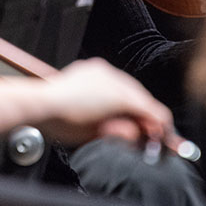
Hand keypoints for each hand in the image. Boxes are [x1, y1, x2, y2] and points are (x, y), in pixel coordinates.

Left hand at [39, 58, 172, 145]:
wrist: (42, 104)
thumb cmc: (66, 122)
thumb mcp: (101, 134)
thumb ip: (125, 133)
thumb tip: (141, 134)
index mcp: (120, 97)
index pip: (151, 109)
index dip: (159, 125)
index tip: (163, 137)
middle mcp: (114, 78)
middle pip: (141, 97)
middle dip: (145, 114)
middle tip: (147, 132)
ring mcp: (103, 71)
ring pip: (128, 87)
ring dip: (131, 102)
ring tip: (126, 119)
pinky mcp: (93, 67)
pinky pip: (113, 79)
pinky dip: (116, 92)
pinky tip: (111, 104)